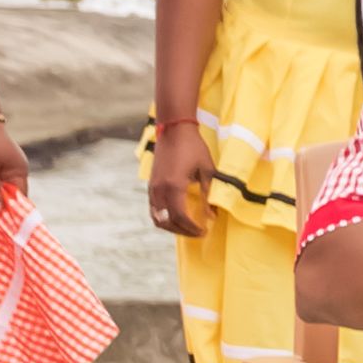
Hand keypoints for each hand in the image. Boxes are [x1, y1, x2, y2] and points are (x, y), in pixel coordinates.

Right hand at [145, 114, 206, 239]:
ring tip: (188, 227)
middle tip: (198, 232)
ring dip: (172, 226)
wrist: (174, 130)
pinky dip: (164, 218)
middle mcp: (159, 189)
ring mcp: (152, 188)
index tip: (204, 231)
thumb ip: (209, 194)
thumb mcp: (207, 170)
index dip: (192, 228)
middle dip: (183, 231)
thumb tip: (212, 215)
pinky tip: (177, 217)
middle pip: (167, 221)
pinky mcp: (150, 185)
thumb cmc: (193, 147)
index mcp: (173, 186)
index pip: (180, 217)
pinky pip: (154, 209)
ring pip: (157, 218)